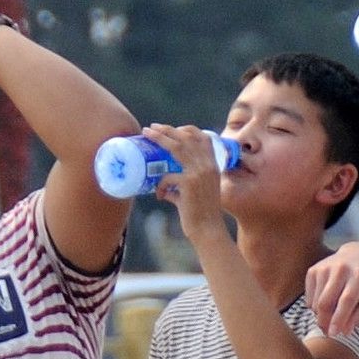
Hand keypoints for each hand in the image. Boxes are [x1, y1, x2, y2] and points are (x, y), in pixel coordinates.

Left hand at [142, 124, 228, 245]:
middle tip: (151, 127)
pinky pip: (166, 177)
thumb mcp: (198, 192)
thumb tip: (162, 187)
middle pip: (185, 137)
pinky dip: (160, 186)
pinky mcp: (188, 183)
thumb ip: (182, 186)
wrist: (209, 230)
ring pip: (176, 147)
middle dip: (167, 129)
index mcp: (212, 165)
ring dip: (159, 138)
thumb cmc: (202, 214)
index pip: (202, 137)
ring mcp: (199, 172)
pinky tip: (159, 196)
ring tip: (146, 134)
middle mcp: (207, 165)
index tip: (170, 129)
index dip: (186, 129)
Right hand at [305, 243, 358, 336]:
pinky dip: (314, 306)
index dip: (338, 318)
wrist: (358, 257)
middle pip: (325, 302)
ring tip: (331, 315)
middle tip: (327, 332)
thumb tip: (344, 332)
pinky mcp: (313, 269)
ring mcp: (325, 268)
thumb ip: (357, 317)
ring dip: (320, 315)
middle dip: (324, 321)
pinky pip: (309, 297)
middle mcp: (341, 269)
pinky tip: (325, 303)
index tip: (332, 333)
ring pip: (315, 301)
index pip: (346, 300)